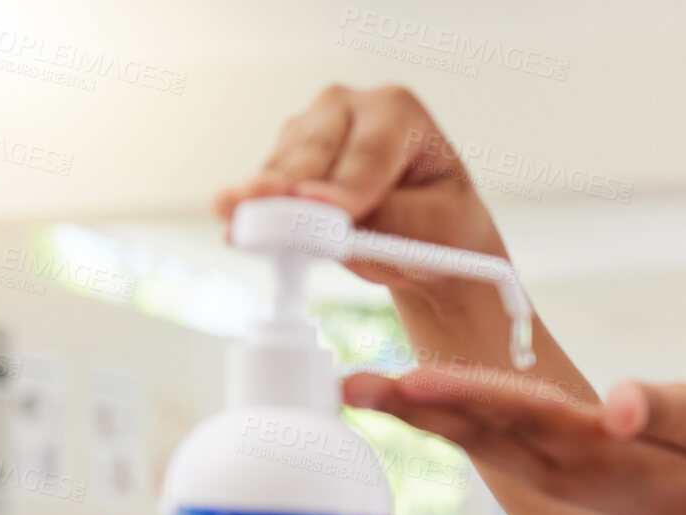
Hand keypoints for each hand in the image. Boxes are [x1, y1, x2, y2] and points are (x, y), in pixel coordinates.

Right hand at [213, 83, 505, 300]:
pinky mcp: (283, 158)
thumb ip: (387, 218)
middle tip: (269, 227)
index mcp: (398, 111)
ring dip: (269, 206)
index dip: (344, 187)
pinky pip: (262, 188)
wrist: (426, 237)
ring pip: (279, 170)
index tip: (325, 213)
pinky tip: (245, 233)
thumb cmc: (440, 226)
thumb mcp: (435, 228)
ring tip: (256, 237)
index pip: (368, 152)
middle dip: (292, 193)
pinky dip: (255, 214)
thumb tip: (320, 211)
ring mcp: (309, 129)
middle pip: (312, 154)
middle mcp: (347, 107)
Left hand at [344, 367, 685, 514]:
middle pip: (475, 429)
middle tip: (353, 383)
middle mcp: (552, 463)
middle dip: (413, 405)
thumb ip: (660, 409)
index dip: (472, 395)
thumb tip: (617, 405)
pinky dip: (427, 415)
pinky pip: (471, 438)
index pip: (524, 413)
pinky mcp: (527, 466)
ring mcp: (536, 470)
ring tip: (351, 385)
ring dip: (407, 411)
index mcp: (593, 449)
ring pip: (465, 436)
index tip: (421, 380)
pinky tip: (389, 394)